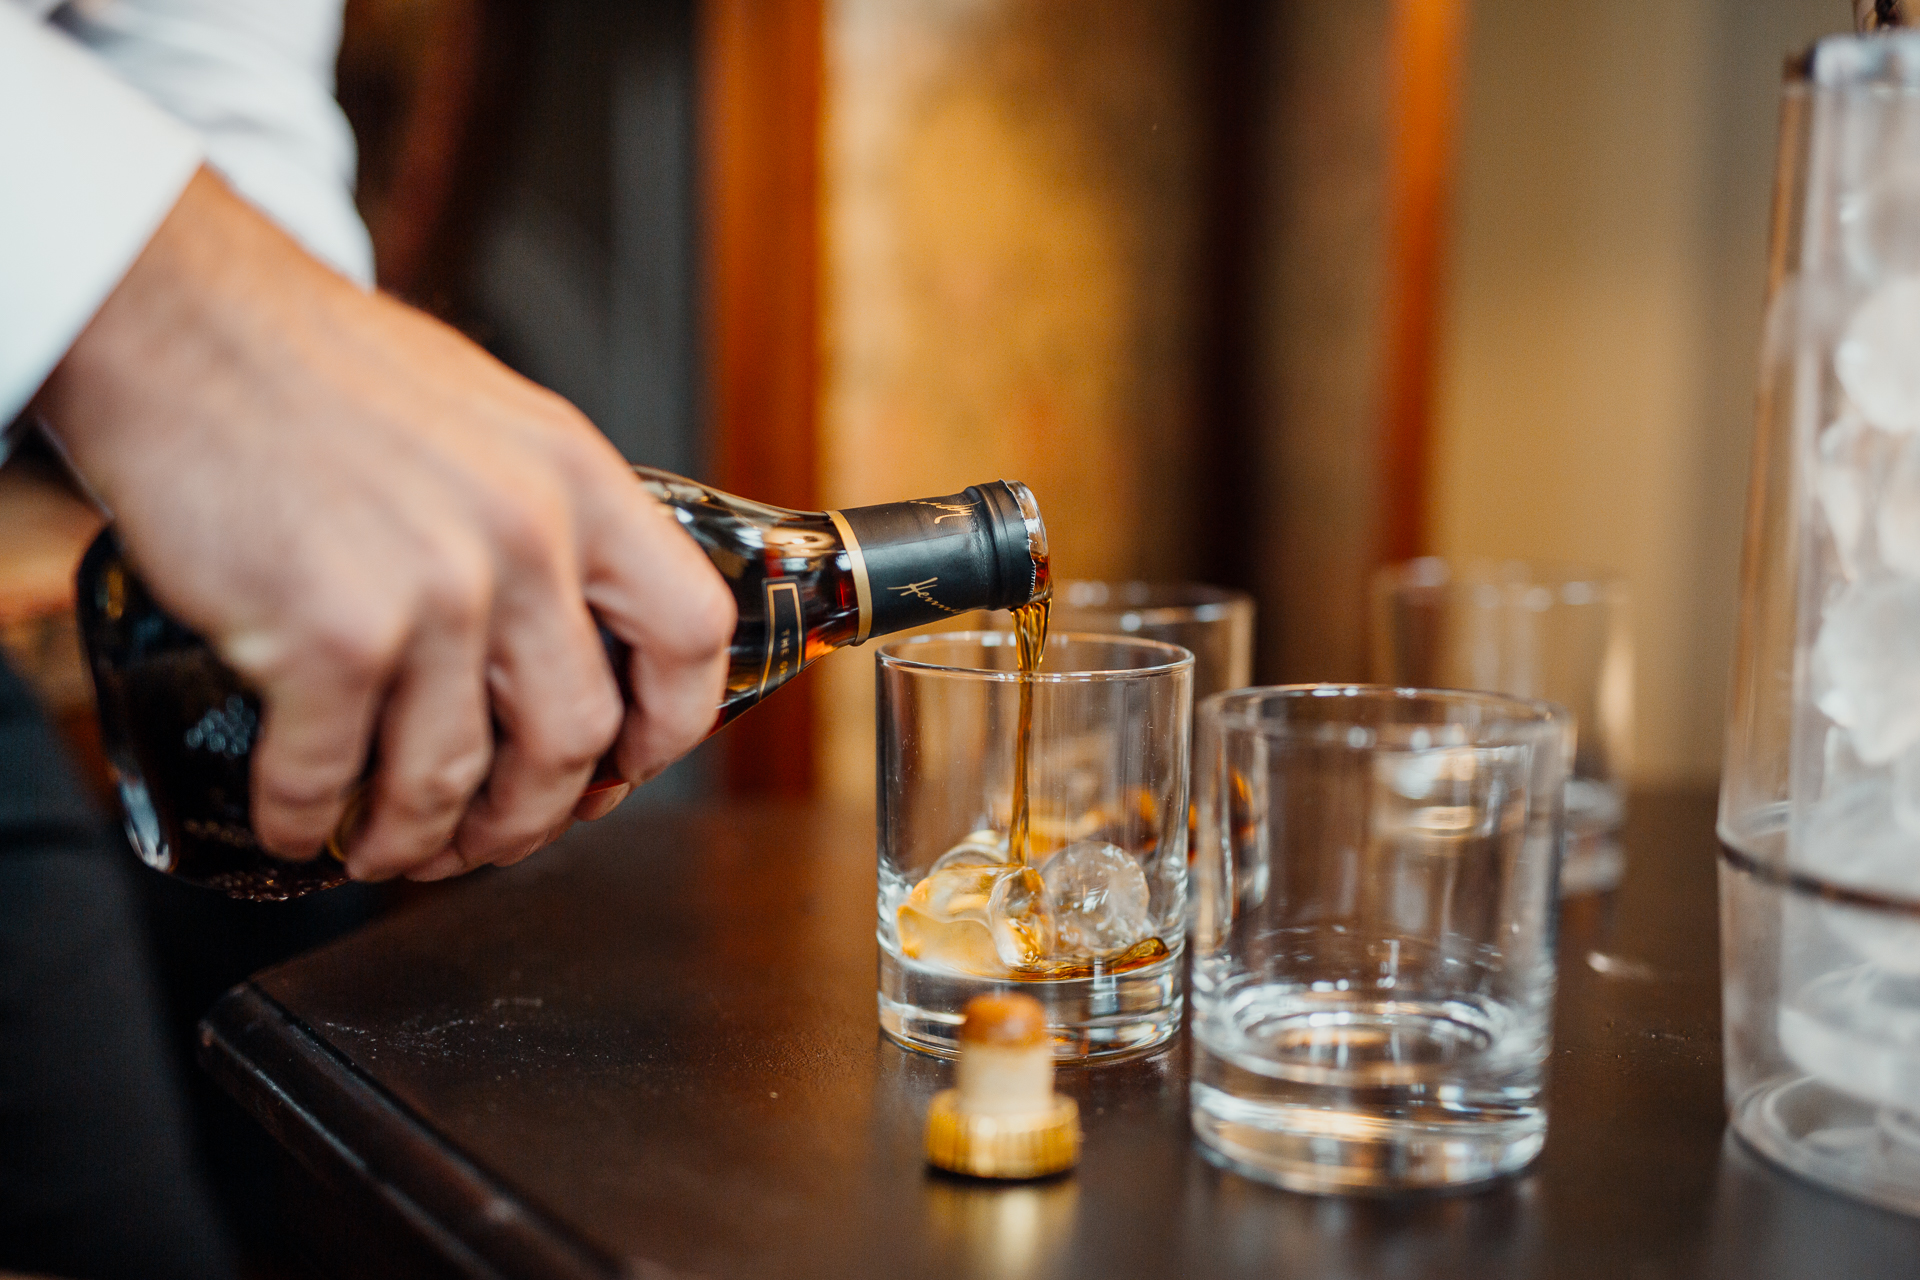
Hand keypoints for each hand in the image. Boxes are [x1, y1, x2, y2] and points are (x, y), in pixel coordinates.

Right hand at [36, 168, 734, 881]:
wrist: (180, 320)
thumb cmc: (322, 368)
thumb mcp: (493, 421)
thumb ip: (550, 515)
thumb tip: (574, 630)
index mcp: (580, 481)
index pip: (691, 631)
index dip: (672, 725)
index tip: (631, 765)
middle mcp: (526, 536)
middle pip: (576, 737)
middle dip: (531, 816)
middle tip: (490, 835)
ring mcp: (434, 588)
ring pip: (456, 779)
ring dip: (418, 840)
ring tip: (386, 844)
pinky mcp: (329, 632)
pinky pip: (329, 775)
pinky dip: (306, 820)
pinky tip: (293, 819)